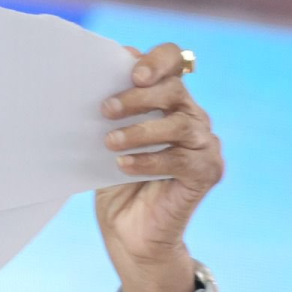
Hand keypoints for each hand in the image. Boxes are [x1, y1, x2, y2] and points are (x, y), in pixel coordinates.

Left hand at [95, 42, 223, 291]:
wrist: (128, 231)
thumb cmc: (114, 180)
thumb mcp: (105, 138)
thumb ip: (108, 109)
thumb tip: (84, 78)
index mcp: (168, 100)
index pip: (174, 63)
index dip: (157, 60)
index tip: (131, 71)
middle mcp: (192, 117)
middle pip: (176, 90)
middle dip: (138, 96)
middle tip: (105, 110)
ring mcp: (204, 144)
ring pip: (181, 123)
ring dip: (141, 130)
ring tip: (110, 142)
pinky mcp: (207, 172)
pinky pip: (182, 159)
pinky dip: (150, 160)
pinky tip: (124, 166)